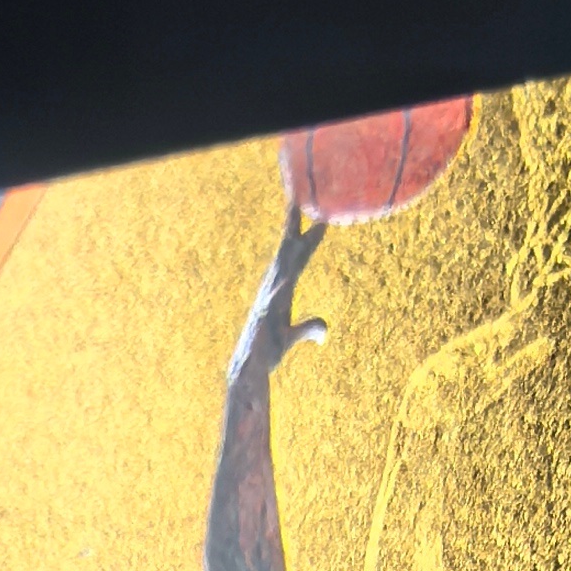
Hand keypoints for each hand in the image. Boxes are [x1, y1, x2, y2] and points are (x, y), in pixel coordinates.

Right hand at [230, 193, 329, 387]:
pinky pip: (276, 301)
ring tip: (293, 228)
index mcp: (281, 291)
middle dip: (294, 227)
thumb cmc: (267, 352)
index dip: (308, 239)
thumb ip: (309, 328)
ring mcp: (267, 302)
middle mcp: (273, 291)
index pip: (297, 260)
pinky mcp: (264, 320)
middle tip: (300, 200)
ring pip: (281, 268)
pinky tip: (289, 277)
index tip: (319, 218)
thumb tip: (323, 331)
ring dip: (288, 247)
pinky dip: (282, 287)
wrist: (247, 370)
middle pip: (286, 254)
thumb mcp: (292, 336)